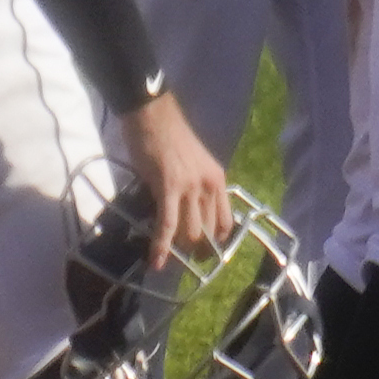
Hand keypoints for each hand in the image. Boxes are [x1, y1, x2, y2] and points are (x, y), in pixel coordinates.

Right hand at [119, 93, 234, 267]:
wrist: (153, 116)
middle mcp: (209, 186)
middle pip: (208, 230)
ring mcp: (191, 187)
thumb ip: (194, 187)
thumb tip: (184, 211)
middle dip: (195, 250)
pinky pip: (168, 224)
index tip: (205, 253)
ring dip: (178, 249)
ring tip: (168, 261)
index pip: (226, 220)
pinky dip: (162, 246)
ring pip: (190, 231)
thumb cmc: (168, 138)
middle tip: (182, 261)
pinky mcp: (168, 188)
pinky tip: (157, 261)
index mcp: (217, 180)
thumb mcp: (192, 165)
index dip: (217, 241)